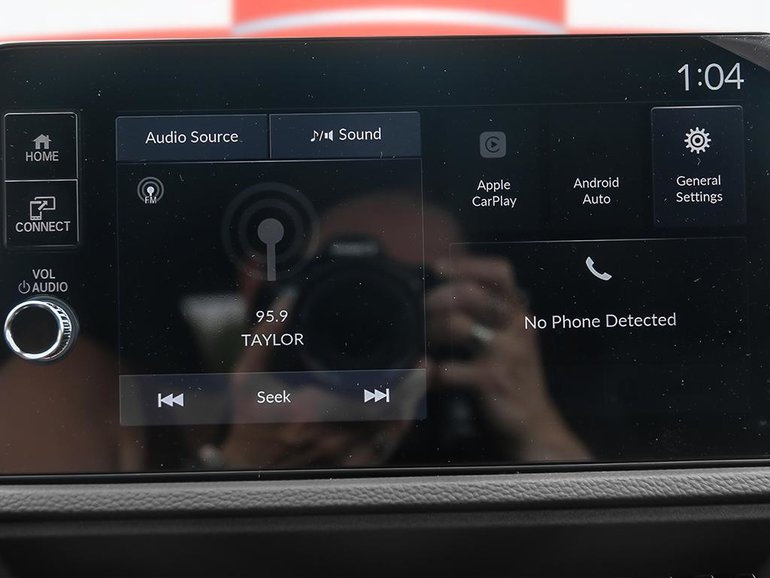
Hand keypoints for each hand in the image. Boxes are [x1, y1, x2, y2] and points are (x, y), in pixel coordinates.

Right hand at [220, 291, 416, 468]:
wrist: (246, 470)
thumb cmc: (248, 422)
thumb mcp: (248, 375)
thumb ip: (267, 334)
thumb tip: (287, 299)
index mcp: (312, 409)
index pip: (374, 396)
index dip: (404, 380)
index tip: (416, 358)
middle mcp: (333, 436)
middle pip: (391, 412)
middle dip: (414, 388)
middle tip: (424, 366)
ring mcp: (342, 456)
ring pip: (390, 432)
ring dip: (409, 407)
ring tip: (420, 383)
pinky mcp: (345, 468)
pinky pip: (382, 450)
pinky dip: (396, 431)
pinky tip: (404, 412)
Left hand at [427, 255, 589, 461]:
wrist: (533, 422)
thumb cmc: (513, 374)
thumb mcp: (508, 338)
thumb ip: (486, 314)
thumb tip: (444, 289)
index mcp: (519, 312)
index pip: (500, 273)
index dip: (467, 265)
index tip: (438, 267)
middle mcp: (516, 326)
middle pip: (472, 295)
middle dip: (437, 298)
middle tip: (417, 308)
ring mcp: (506, 353)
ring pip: (458, 327)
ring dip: (429, 331)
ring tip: (417, 339)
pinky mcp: (492, 380)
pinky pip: (450, 369)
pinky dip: (431, 371)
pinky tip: (426, 373)